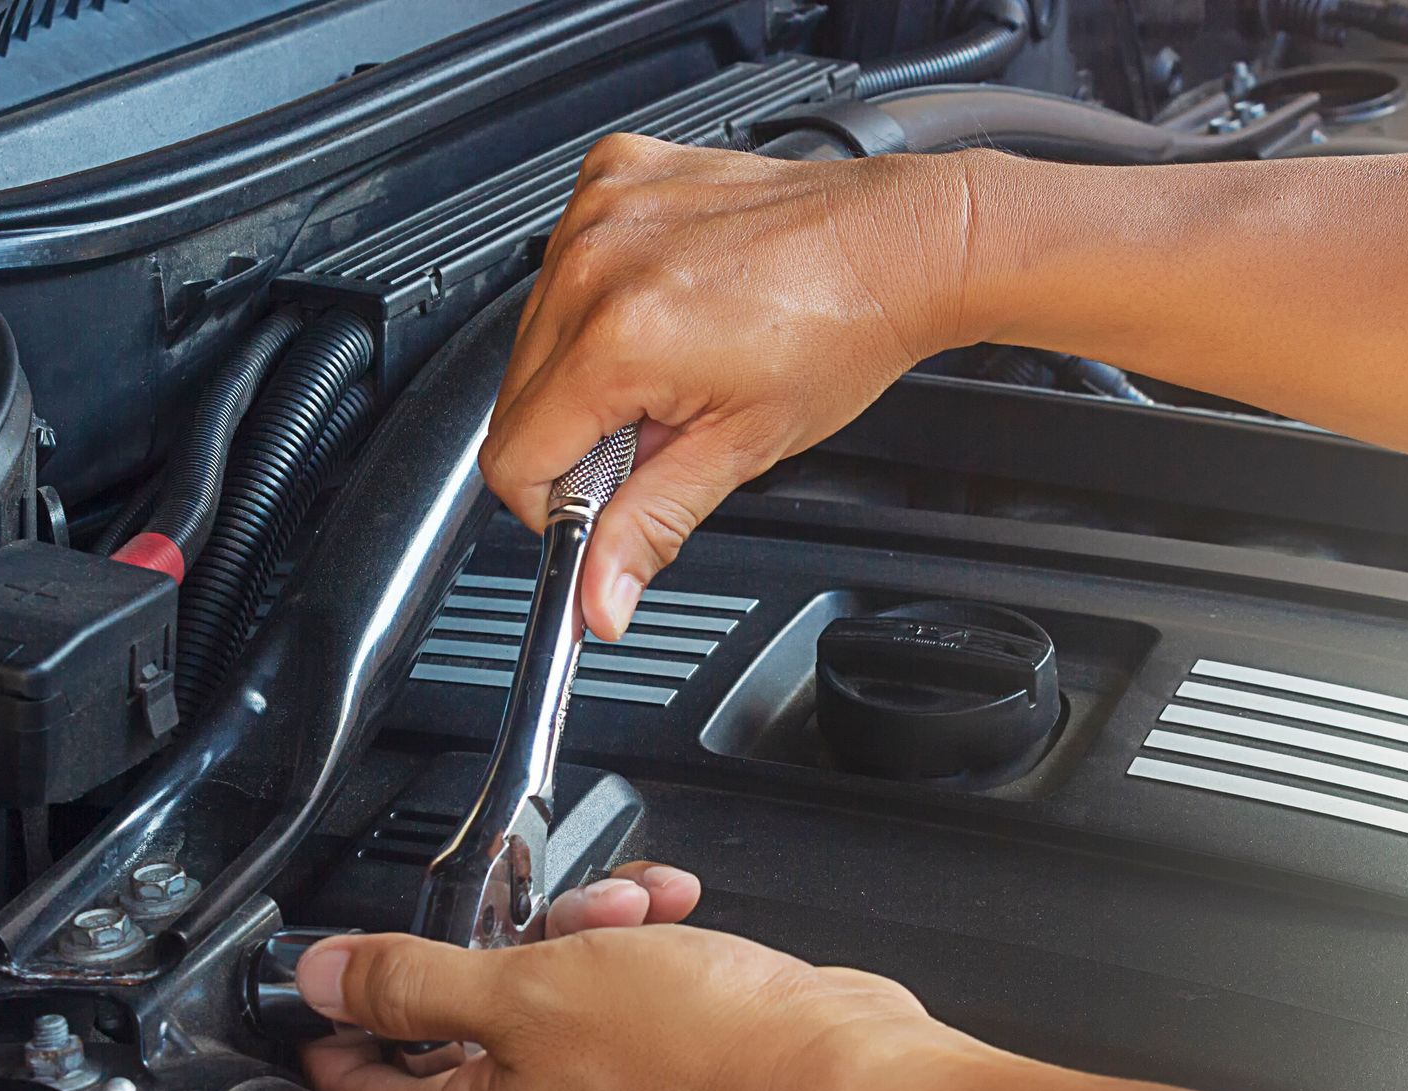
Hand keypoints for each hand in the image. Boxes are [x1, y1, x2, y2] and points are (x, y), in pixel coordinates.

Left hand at [295, 869, 966, 1090]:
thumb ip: (410, 980)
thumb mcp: (524, 988)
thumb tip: (322, 979)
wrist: (830, 1069)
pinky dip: (632, 949)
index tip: (337, 964)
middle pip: (461, 1028)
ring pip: (546, 999)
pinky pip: (613, 1002)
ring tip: (624, 909)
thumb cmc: (694, 1050)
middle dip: (498, 945)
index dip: (338, 1014)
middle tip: (532, 909)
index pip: (358, 1086)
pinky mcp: (654, 1081)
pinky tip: (664, 915)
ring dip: (578, 931)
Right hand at [482, 134, 977, 638]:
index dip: (551, 502)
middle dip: (574, 434)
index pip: (513, 457)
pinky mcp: (613, 174)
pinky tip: (661, 304)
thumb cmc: (840, 333)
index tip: (597, 503)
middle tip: (654, 429)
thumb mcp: (739, 451)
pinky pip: (562, 263)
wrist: (894, 246)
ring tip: (667, 364)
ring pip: (531, 333)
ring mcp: (600, 210)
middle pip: (516, 398)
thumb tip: (599, 597)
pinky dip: (597, 296)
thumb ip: (648, 527)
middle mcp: (595, 264)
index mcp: (618, 340)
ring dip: (582, 366)